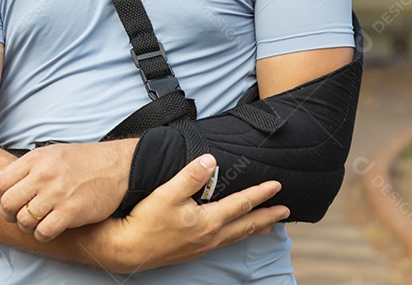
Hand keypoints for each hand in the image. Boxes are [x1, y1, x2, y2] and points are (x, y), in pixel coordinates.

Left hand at [0, 140, 136, 241]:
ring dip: (27, 226)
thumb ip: (28, 167)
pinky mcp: (71, 212)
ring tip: (38, 221)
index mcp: (36, 159)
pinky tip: (51, 227)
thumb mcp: (52, 154)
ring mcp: (57, 194)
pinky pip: (43, 232)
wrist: (118, 166)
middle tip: (20, 215)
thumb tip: (1, 184)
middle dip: (9, 214)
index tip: (6, 201)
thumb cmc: (84, 161)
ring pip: (23, 221)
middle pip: (7, 204)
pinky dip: (42, 234)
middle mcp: (43, 175)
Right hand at [96, 153, 288, 272]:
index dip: (261, 194)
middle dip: (267, 217)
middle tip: (285, 211)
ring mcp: (201, 247)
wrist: (126, 249)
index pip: (241, 205)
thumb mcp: (167, 193)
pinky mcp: (191, 252)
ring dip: (254, 229)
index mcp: (208, 222)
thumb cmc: (145, 221)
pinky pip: (223, 243)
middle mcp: (210, 237)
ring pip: (235, 237)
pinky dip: (236, 236)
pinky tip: (231, 235)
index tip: (277, 186)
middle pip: (245, 226)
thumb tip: (211, 160)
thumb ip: (191, 176)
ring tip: (268, 226)